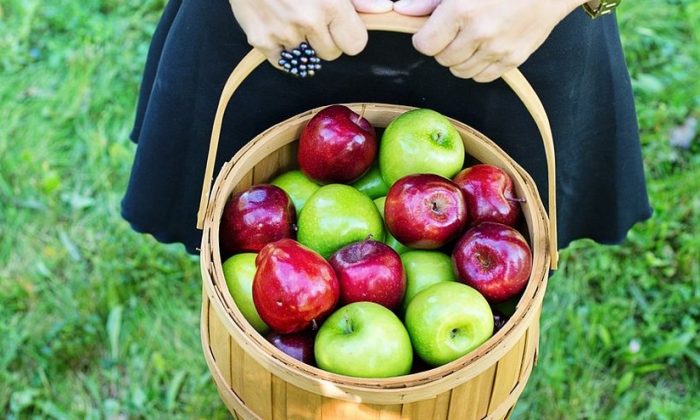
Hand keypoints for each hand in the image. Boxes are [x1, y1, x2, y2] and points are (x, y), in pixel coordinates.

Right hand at [229, 0, 392, 65]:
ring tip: (293, 18)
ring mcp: (282, 33)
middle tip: (314, 18)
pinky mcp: (260, 40)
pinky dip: (283, 51)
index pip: (355, 45)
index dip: (350, 35)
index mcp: (330, 3)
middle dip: (327, 40)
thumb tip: (384, 9)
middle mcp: (308, 21)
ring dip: (304, 44)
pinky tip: (279, 28)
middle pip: (332, 54)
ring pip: (308, 59)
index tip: (341, 26)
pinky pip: (283, 63)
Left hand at [393, 0, 583, 81]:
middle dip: (443, 46)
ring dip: (459, 58)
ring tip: (470, 37)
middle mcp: (480, 33)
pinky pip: (482, 77)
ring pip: (460, 71)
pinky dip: (478, 66)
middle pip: (442, 59)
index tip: (432, 29)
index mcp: (463, 10)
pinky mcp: (513, 60)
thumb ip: (429, 0)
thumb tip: (401, 11)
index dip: (425, 37)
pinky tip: (484, 47)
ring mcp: (498, 50)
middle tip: (454, 30)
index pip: (425, 45)